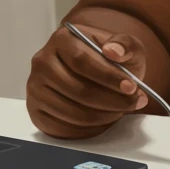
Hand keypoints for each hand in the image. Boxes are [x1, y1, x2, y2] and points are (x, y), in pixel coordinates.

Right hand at [26, 25, 148, 139]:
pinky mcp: (36, 111)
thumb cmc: (112, 61)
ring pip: (72, 111)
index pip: (81, 60)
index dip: (108, 76)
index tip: (131, 87)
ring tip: (120, 110)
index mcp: (62, 39)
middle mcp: (43, 61)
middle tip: (133, 103)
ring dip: (103, 116)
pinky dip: (88, 129)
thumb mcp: (127, 47)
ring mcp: (35, 87)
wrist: (99, 75)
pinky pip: (63, 127)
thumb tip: (114, 51)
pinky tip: (103, 120)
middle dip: (110, 100)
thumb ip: (126, 45)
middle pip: (77, 89)